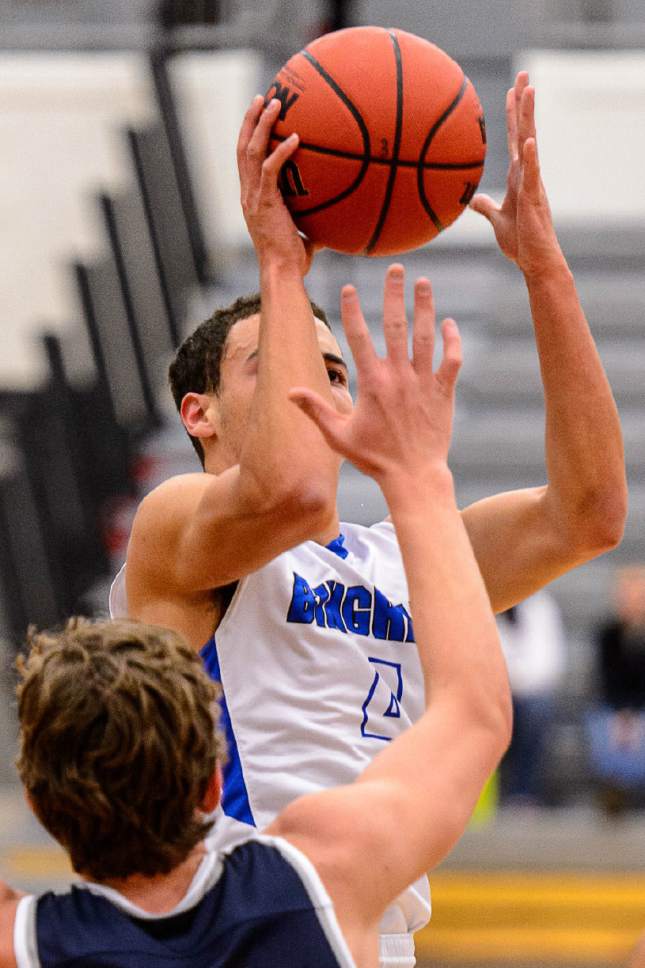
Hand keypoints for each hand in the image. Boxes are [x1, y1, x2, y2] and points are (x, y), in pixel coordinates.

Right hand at [237, 95, 320, 275]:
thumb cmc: (294, 260)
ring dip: (261, 124)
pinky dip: (281, 151)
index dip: (250, 136)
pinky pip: (270, 169)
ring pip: (250, 151)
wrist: (283, 272)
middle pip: (242, 147)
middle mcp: (248, 194)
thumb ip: (314, 219)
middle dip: (251, 120)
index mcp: (252, 198)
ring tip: (273, 103)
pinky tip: (296, 137)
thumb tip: (337, 217)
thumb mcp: (303, 233)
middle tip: (262, 97)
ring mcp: (253, 197)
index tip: (259, 116)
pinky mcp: (264, 202)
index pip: (245, 161)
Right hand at [288, 265, 460, 485]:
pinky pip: (451, 359)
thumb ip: (316, 409)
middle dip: (395, 294)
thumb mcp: (338, 435)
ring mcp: (423, 382)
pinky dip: (452, 340)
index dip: (353, 310)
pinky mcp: (444, 392)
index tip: (349, 288)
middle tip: (397, 269)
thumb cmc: (374, 458)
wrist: (413, 476)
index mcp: (372, 382)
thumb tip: (289, 391)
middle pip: (396, 325)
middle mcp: (398, 376)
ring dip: (425, 307)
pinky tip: (448, 323)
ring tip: (424, 283)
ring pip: (425, 336)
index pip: (359, 336)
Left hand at [470, 72, 563, 278]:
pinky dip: (531, 157)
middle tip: (523, 74)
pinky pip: (532, 174)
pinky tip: (530, 140)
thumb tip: (472, 200)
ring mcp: (532, 184)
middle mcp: (527, 174)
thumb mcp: (497, 220)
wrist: (535, 261)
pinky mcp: (534, 199)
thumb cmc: (520, 243)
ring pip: (530, 144)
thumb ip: (486, 207)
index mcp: (518, 176)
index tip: (511, 90)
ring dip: (529, 118)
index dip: (513, 115)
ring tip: (530, 91)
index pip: (515, 139)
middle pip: (524, 131)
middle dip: (523, 103)